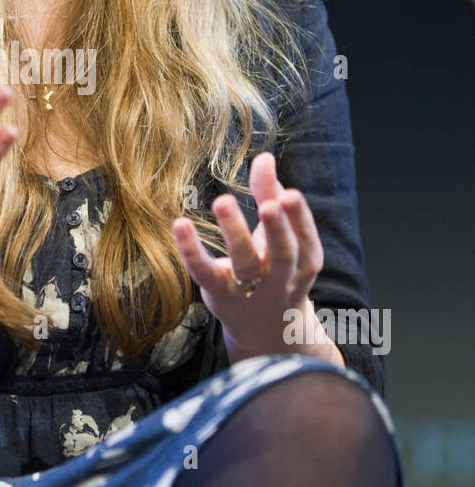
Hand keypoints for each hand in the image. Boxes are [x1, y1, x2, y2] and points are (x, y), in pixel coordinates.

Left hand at [172, 151, 324, 363]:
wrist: (264, 329)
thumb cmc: (273, 269)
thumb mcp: (278, 234)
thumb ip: (270, 194)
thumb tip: (264, 157)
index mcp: (303, 263)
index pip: (305, 240)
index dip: (298, 218)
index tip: (290, 194)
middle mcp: (280, 279)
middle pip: (282, 255)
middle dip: (277, 230)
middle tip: (269, 204)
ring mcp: (248, 290)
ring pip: (244, 264)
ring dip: (235, 233)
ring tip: (223, 200)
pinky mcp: (218, 294)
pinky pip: (203, 272)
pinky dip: (191, 250)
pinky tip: (181, 224)